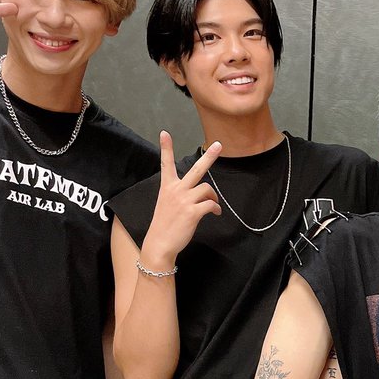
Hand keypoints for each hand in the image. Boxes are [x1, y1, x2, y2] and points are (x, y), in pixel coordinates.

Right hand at [139, 134, 222, 268]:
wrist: (159, 244)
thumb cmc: (164, 225)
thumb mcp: (167, 205)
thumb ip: (180, 195)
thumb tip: (200, 194)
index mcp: (167, 187)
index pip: (166, 164)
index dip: (166, 148)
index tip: (164, 133)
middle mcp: (176, 190)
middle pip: (195, 169)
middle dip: (208, 157)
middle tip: (218, 145)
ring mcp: (184, 200)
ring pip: (207, 189)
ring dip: (213, 196)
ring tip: (213, 204)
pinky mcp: (193, 212)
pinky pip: (211, 205)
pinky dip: (215, 208)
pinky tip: (215, 213)